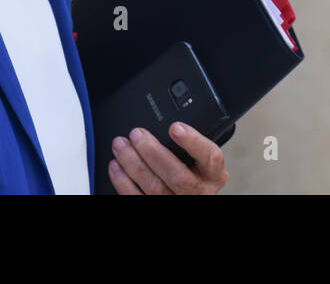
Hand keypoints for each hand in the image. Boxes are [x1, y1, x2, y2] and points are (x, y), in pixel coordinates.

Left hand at [107, 122, 228, 193]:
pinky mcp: (156, 209)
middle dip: (153, 152)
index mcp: (213, 174)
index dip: (192, 142)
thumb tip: (164, 119)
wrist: (187, 196)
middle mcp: (199, 192)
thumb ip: (189, 143)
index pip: (209, 157)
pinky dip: (123, 182)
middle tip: (137, 134)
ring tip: (121, 145)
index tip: (175, 127)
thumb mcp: (200, 158)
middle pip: (177, 175)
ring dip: (133, 164)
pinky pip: (137, 199)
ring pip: (154, 187)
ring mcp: (177, 202)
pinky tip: (116, 166)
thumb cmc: (192, 173)